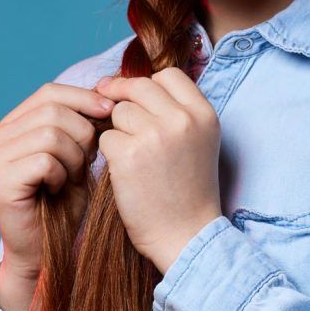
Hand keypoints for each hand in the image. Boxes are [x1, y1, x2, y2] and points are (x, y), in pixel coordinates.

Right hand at [0, 82, 115, 278]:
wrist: (47, 247)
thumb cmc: (65, 199)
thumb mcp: (78, 151)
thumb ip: (83, 121)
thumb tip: (107, 90)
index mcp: (14, 123)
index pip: (50, 91)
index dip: (84, 97)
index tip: (111, 110)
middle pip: (53, 109)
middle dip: (82, 132)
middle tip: (87, 160)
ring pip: (51, 133)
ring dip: (74, 157)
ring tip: (71, 177)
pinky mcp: (0, 180)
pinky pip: (45, 160)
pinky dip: (62, 174)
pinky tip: (58, 189)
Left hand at [94, 68, 222, 274]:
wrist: (186, 235)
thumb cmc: (188, 189)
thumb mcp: (198, 140)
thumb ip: (177, 111)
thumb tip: (133, 84)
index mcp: (203, 113)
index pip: (169, 75)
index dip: (147, 83)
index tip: (132, 94)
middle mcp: (182, 119)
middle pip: (139, 87)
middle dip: (123, 99)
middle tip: (113, 115)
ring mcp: (155, 135)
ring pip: (119, 112)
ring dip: (117, 131)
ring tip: (133, 156)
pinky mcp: (129, 155)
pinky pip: (105, 138)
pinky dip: (109, 154)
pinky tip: (124, 172)